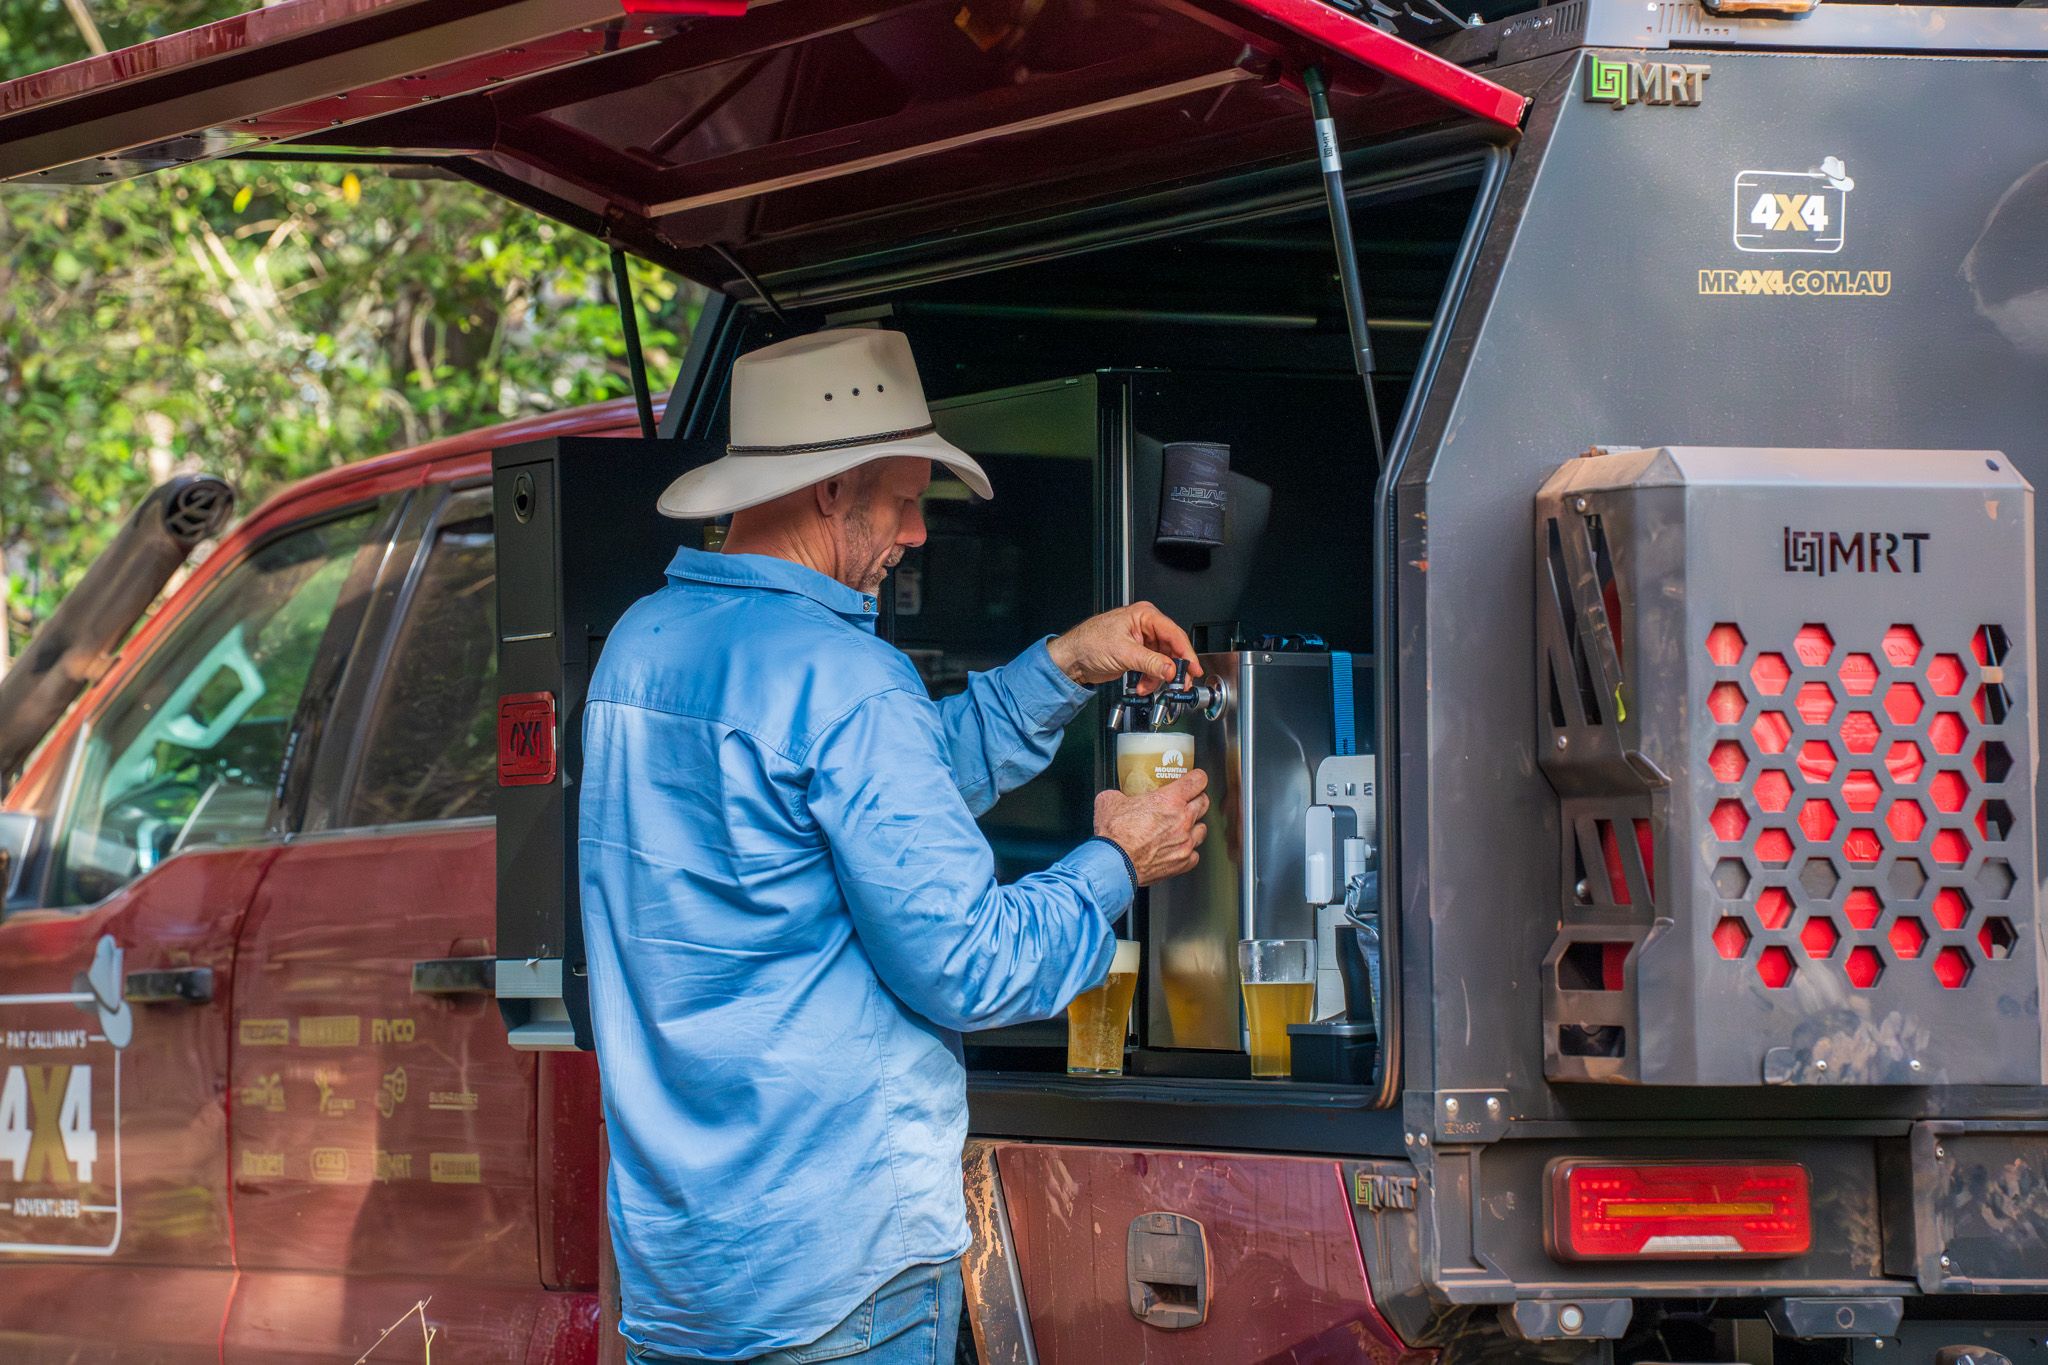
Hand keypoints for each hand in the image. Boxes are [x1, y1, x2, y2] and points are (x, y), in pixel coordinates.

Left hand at [1048, 602, 1200, 692]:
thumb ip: (1151, 663)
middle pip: (1172, 649)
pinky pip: (1153, 668)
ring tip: (1147, 687)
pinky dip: (1149, 680)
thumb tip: (1171, 670)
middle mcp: (1145, 626)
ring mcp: (1142, 641)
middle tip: (1179, 684)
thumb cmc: (1088, 643)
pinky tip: (1141, 686)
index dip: (1186, 653)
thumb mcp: (1124, 653)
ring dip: (1158, 678)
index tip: (1193, 669)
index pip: (1174, 634)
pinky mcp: (1137, 655)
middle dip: (1173, 669)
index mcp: (1144, 615)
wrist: (1071, 658)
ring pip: (1163, 661)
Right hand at [1094, 769, 1208, 886]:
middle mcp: (1183, 820)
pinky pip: (1194, 854)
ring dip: (1194, 826)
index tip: (1194, 780)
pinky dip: (1187, 851)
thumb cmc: (1114, 835)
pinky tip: (1176, 849)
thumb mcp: (1110, 801)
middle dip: (1196, 799)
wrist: (1114, 864)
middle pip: (1204, 802)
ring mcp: (1185, 842)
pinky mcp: (1183, 862)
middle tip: (1186, 802)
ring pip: (1202, 829)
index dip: (1196, 778)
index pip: (1198, 780)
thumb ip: (1119, 795)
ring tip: (1182, 828)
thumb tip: (1116, 796)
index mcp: (1170, 799)